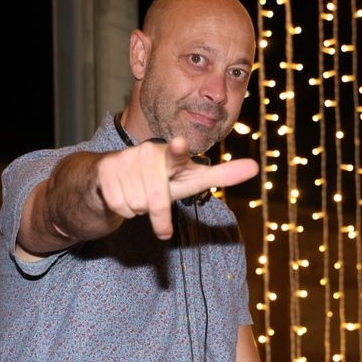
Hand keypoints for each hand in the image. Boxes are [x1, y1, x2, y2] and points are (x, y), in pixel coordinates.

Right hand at [96, 136, 258, 239]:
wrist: (112, 179)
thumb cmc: (161, 179)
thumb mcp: (190, 179)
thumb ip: (221, 174)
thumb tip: (256, 167)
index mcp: (171, 156)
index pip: (177, 156)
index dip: (178, 151)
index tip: (179, 144)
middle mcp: (148, 154)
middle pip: (157, 201)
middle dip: (158, 216)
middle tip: (157, 212)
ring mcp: (124, 161)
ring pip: (139, 206)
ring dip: (140, 209)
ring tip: (138, 195)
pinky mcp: (105, 172)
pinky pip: (121, 207)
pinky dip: (124, 210)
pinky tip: (122, 194)